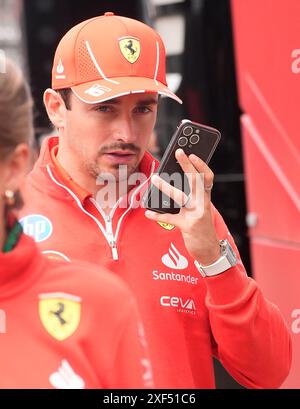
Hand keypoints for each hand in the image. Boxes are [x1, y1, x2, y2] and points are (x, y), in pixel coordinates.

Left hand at [145, 148, 220, 264]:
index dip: (201, 165)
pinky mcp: (188, 226)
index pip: (207, 177)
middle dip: (187, 165)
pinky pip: (170, 218)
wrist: (209, 250)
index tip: (192, 154)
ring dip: (166, 187)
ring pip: (181, 196)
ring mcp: (196, 214)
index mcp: (205, 198)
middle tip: (179, 152)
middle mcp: (203, 204)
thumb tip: (171, 184)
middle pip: (196, 180)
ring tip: (154, 179)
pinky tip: (148, 213)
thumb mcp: (200, 211)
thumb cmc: (201, 228)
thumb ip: (190, 198)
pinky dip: (157, 215)